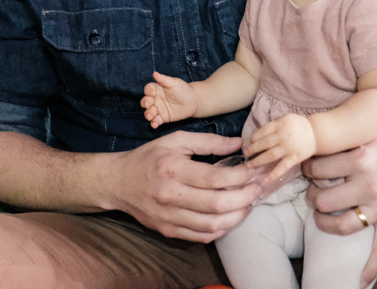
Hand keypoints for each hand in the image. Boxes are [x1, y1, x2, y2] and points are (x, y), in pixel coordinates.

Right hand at [106, 131, 261, 242]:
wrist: (118, 182)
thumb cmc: (149, 157)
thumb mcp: (176, 140)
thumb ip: (208, 141)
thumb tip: (238, 144)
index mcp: (173, 169)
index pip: (214, 178)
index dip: (240, 177)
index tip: (253, 171)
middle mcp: (170, 195)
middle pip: (217, 204)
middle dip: (244, 197)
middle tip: (257, 189)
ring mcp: (168, 217)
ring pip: (212, 225)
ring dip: (237, 217)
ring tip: (248, 204)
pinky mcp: (168, 230)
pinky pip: (201, 236)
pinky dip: (221, 230)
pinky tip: (230, 218)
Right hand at [140, 71, 198, 127]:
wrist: (193, 101)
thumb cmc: (183, 90)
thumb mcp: (174, 83)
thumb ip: (164, 79)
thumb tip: (154, 73)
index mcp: (157, 89)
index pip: (148, 90)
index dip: (148, 91)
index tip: (151, 93)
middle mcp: (156, 99)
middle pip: (145, 101)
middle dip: (145, 103)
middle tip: (148, 105)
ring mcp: (158, 109)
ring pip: (149, 112)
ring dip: (148, 114)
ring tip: (150, 116)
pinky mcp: (163, 117)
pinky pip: (156, 120)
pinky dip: (154, 123)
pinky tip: (154, 124)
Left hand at [244, 113, 316, 181]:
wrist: (317, 133)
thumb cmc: (300, 125)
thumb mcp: (286, 118)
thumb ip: (275, 124)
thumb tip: (260, 133)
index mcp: (280, 124)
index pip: (263, 131)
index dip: (254, 137)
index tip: (249, 142)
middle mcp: (282, 136)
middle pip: (263, 143)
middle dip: (252, 149)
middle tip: (246, 154)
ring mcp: (288, 148)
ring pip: (269, 155)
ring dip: (258, 161)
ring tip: (249, 165)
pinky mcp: (294, 158)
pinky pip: (282, 167)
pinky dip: (274, 174)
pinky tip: (266, 180)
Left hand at [302, 115, 376, 288]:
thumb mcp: (370, 128)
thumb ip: (346, 139)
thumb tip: (317, 143)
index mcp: (359, 157)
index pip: (316, 169)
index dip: (308, 167)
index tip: (310, 168)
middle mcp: (369, 183)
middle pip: (322, 200)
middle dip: (314, 194)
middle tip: (315, 189)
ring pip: (341, 225)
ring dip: (325, 223)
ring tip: (322, 215)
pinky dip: (371, 267)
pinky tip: (360, 279)